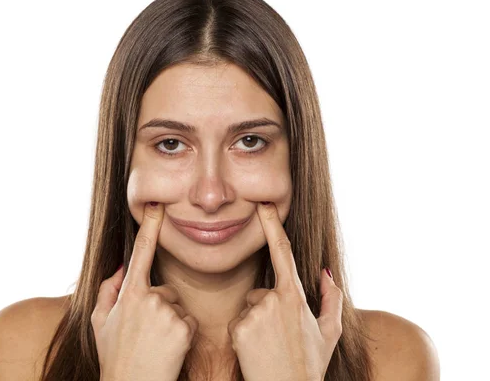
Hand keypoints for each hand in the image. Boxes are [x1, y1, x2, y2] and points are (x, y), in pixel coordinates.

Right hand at [91, 202, 198, 380]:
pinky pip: (188, 321)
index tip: (156, 205)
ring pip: (177, 306)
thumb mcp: (100, 321)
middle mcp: (149, 298)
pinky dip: (182, 334)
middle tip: (145, 334)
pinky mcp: (184, 328)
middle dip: (159, 307)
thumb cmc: (114, 355)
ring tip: (156, 343)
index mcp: (128, 292)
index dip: (149, 226)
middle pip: (164, 290)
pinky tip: (169, 349)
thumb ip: (108, 289)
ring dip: (170, 321)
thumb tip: (122, 268)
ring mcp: (168, 313)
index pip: (140, 252)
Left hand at [227, 202, 342, 380]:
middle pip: (262, 291)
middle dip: (267, 308)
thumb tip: (325, 273)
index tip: (263, 204)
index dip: (272, 224)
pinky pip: (237, 322)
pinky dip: (244, 334)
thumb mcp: (330, 332)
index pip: (283, 251)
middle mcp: (273, 299)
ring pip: (249, 306)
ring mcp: (254, 313)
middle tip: (279, 336)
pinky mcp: (238, 327)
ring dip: (255, 321)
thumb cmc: (310, 365)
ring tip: (268, 345)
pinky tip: (255, 350)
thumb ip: (331, 299)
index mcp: (296, 295)